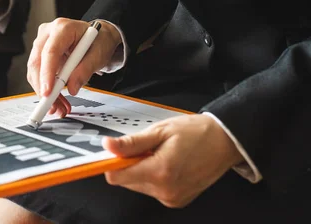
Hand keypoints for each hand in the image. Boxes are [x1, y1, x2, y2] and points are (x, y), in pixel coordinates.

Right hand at [27, 18, 121, 116]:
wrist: (99, 36)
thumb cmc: (99, 41)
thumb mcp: (98, 55)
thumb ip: (85, 70)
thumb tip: (72, 87)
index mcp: (63, 28)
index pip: (50, 52)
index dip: (47, 74)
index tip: (48, 93)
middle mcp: (48, 33)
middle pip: (37, 62)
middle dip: (43, 88)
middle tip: (53, 106)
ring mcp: (42, 42)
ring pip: (35, 71)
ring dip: (45, 91)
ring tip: (59, 107)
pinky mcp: (41, 53)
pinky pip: (39, 73)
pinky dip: (46, 88)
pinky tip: (56, 100)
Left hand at [103, 114, 243, 207]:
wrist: (225, 142)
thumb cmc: (196, 132)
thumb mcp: (160, 131)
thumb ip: (132, 143)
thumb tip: (108, 146)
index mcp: (159, 172)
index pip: (116, 177)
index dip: (111, 162)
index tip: (114, 151)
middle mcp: (165, 190)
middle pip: (126, 181)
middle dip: (130, 164)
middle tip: (147, 147)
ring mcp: (172, 198)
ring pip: (138, 185)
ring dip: (142, 170)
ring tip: (161, 154)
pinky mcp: (177, 201)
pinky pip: (152, 189)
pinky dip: (154, 177)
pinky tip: (168, 163)